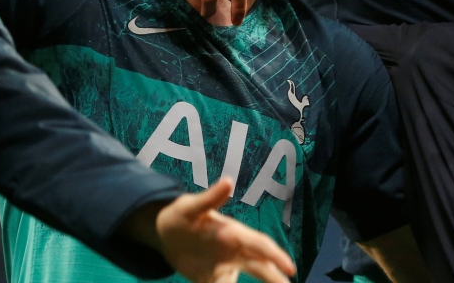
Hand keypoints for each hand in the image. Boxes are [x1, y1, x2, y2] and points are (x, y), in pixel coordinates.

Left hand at [126, 179, 295, 282]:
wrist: (163, 233)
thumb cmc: (180, 214)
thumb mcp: (191, 206)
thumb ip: (210, 198)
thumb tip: (228, 181)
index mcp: (233, 233)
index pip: (260, 245)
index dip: (276, 256)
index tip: (290, 269)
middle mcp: (234, 250)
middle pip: (260, 265)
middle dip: (275, 276)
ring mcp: (224, 265)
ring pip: (246, 277)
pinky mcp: (210, 278)